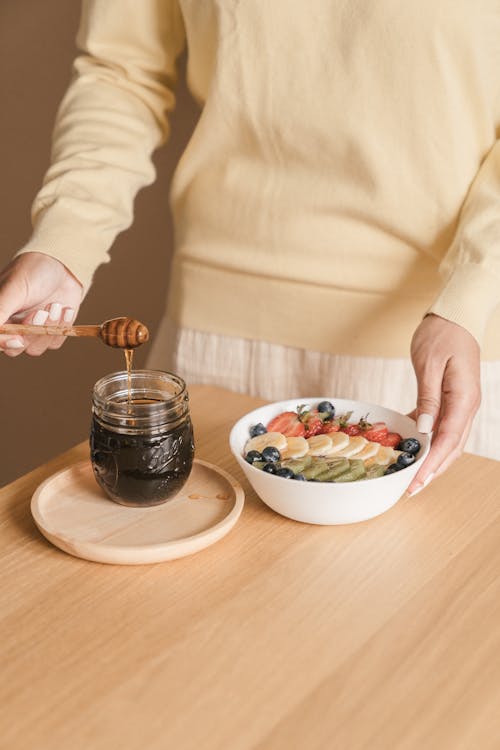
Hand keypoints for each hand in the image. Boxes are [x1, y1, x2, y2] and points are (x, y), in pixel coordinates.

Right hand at [0, 252, 83, 355]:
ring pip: (36, 348)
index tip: (18, 339)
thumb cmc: (34, 270)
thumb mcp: (14, 289)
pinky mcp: (51, 332)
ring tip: (56, 305)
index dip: (5, 343)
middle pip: (15, 348)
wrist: (65, 266)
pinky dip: (62, 327)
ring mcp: (32, 330)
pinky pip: (54, 343)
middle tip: (41, 312)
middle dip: (31, 332)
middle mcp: (12, 325)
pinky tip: (65, 308)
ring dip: (48, 328)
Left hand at [406, 313, 480, 495]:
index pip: (448, 440)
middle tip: (409, 489)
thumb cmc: (442, 333)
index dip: (431, 464)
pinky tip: (410, 445)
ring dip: (431, 459)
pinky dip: (428, 439)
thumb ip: (428, 398)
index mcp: (464, 399)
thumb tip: (424, 430)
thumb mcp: (429, 364)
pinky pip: (442, 426)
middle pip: (452, 447)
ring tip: (410, 476)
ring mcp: (461, 403)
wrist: (455, 314)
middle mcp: (467, 405)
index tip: (415, 482)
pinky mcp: (452, 398)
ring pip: (448, 440)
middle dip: (432, 471)